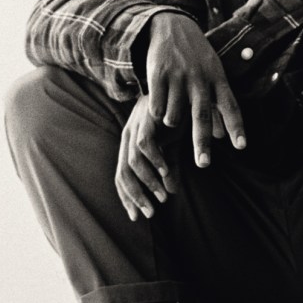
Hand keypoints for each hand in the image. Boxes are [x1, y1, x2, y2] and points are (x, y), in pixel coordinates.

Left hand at [116, 95, 173, 220]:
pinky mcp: (147, 119)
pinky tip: (167, 171)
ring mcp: (135, 127)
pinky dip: (154, 160)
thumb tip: (170, 192)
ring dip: (147, 182)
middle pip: (123, 175)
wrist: (181, 85)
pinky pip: (145, 145)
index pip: (122, 178)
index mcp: (130, 145)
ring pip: (133, 163)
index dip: (128, 199)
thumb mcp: (172, 146)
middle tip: (151, 213)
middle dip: (135, 197)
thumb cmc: (176, 115)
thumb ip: (169, 168)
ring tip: (162, 197)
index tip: (138, 217)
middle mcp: (128, 138)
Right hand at [144, 12, 246, 168]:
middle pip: (202, 116)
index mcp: (217, 78)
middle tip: (203, 165)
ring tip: (171, 116)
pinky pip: (156, 106)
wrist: (172, 26)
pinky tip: (156, 106)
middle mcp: (200, 78)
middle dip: (202, 142)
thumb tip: (224, 138)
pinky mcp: (158, 74)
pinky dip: (156, 112)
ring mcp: (178, 76)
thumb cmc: (197, 59)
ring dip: (172, 122)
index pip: (230, 105)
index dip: (236, 126)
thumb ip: (218, 107)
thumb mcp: (212, 76)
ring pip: (174, 116)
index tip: (241, 146)